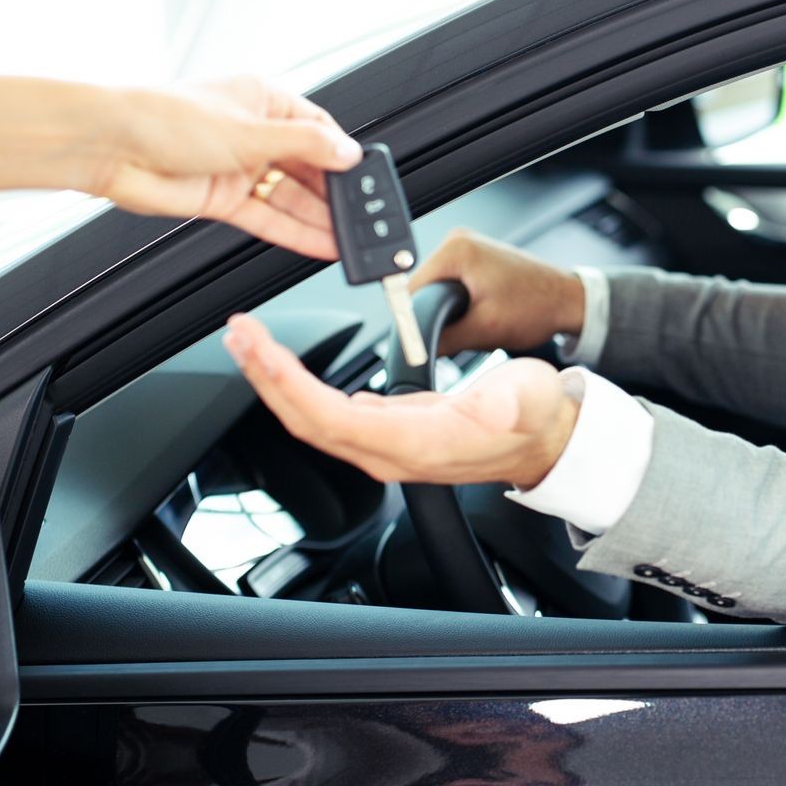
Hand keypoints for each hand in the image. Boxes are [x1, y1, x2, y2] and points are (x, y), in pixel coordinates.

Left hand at [0, 74, 363, 258]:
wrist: (110, 146)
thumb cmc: (165, 117)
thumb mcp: (250, 129)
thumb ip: (305, 144)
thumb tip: (347, 152)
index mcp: (263, 100)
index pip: (318, 129)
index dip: (343, 156)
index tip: (366, 180)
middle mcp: (253, 134)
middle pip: (308, 168)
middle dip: (336, 195)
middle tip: (365, 219)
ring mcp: (238, 169)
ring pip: (291, 198)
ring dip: (320, 220)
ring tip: (352, 241)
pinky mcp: (223, 200)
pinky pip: (269, 220)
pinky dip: (295, 233)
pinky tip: (321, 245)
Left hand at [222, 313, 580, 488]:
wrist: (546, 439)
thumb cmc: (535, 417)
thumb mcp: (528, 401)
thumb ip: (508, 404)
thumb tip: (492, 404)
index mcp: (413, 442)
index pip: (329, 417)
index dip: (287, 382)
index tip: (260, 345)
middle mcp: (389, 451)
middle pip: (306, 420)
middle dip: (266, 376)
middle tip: (239, 333)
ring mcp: (385, 445)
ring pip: (311, 418)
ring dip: (276, 380)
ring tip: (251, 344)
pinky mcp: (386, 432)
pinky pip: (328, 414)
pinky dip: (299, 386)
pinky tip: (289, 367)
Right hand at [411, 228, 585, 353]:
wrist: (568, 301)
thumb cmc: (538, 306)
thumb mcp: (485, 330)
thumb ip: (444, 339)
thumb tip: (415, 351)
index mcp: (456, 250)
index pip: (410, 289)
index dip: (412, 320)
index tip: (420, 341)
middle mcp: (458, 241)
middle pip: (422, 288)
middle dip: (432, 315)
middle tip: (459, 333)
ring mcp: (467, 248)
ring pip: (436, 289)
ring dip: (447, 310)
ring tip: (475, 321)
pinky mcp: (475, 258)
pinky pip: (451, 285)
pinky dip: (459, 304)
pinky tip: (479, 312)